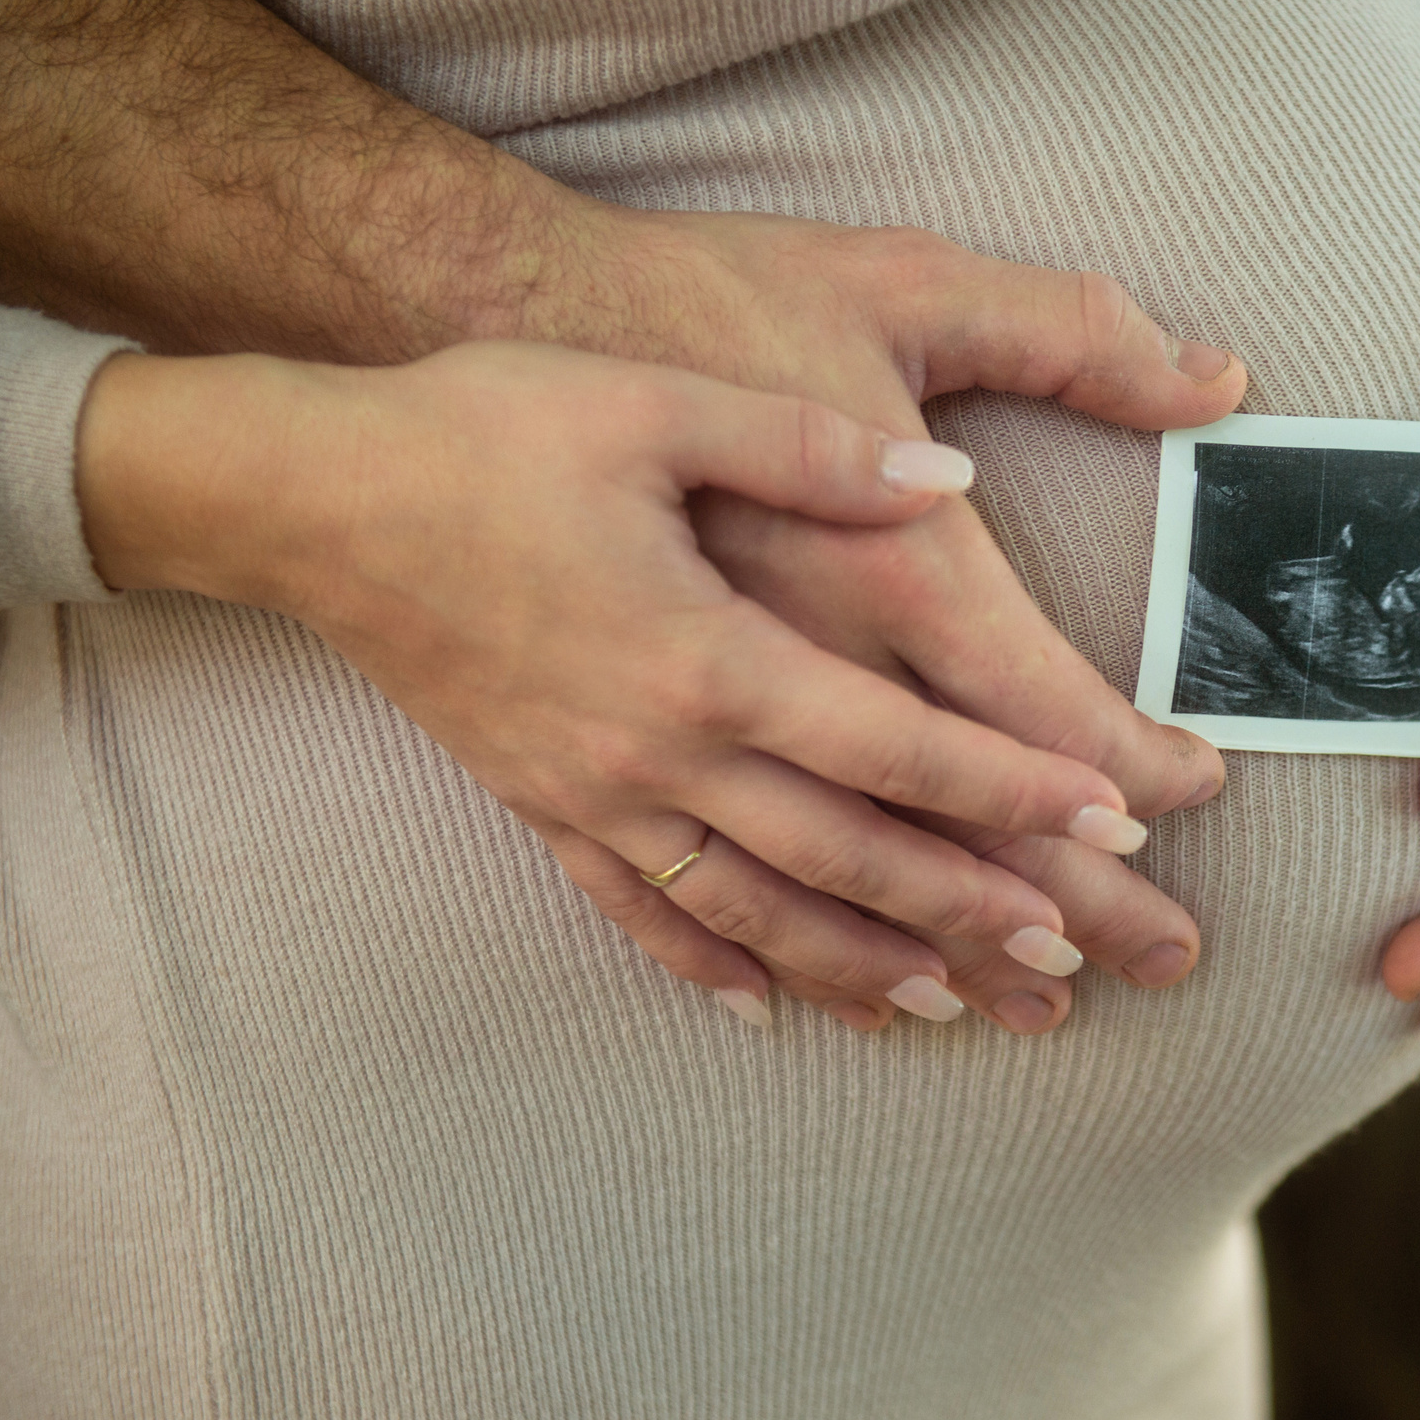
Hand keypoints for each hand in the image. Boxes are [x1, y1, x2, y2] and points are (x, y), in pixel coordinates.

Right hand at [77, 340, 1165, 1027]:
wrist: (304, 493)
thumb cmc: (481, 429)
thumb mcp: (654, 403)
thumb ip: (811, 450)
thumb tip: (944, 477)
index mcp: (710, 651)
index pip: (897, 744)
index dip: (1014, 786)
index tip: (1116, 818)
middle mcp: (660, 750)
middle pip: (848, 854)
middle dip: (972, 908)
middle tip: (1078, 955)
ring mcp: (597, 793)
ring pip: (757, 909)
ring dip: (863, 964)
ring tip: (956, 1009)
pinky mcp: (541, 806)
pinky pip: (640, 914)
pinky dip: (711, 969)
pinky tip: (766, 1016)